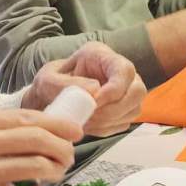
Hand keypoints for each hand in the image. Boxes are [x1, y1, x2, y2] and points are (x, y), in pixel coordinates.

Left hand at [22, 41, 145, 135]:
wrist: (50, 97)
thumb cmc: (49, 84)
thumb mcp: (47, 80)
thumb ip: (66, 83)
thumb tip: (94, 90)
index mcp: (102, 56)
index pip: (124, 70)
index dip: (114, 90)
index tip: (94, 103)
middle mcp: (120, 72)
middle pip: (138, 91)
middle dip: (114, 109)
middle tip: (90, 117)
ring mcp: (125, 91)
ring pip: (133, 110)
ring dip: (109, 121)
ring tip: (85, 122)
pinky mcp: (123, 111)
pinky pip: (123, 124)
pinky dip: (106, 129)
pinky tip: (89, 126)